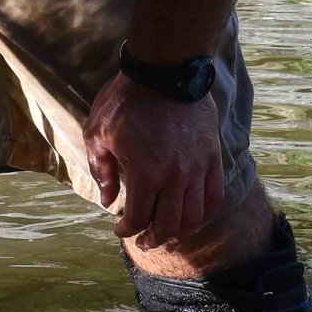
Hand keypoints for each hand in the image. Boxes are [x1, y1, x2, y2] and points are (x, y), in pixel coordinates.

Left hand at [84, 70, 226, 250]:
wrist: (165, 70)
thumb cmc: (126, 100)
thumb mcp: (98, 134)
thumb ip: (101, 170)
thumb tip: (107, 199)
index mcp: (144, 173)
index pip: (138, 219)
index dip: (126, 230)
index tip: (119, 227)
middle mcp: (175, 177)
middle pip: (168, 225)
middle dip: (152, 239)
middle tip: (143, 241)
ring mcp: (198, 168)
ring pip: (194, 216)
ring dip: (179, 232)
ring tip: (168, 235)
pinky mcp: (212, 157)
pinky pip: (213, 196)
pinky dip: (203, 214)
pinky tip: (192, 217)